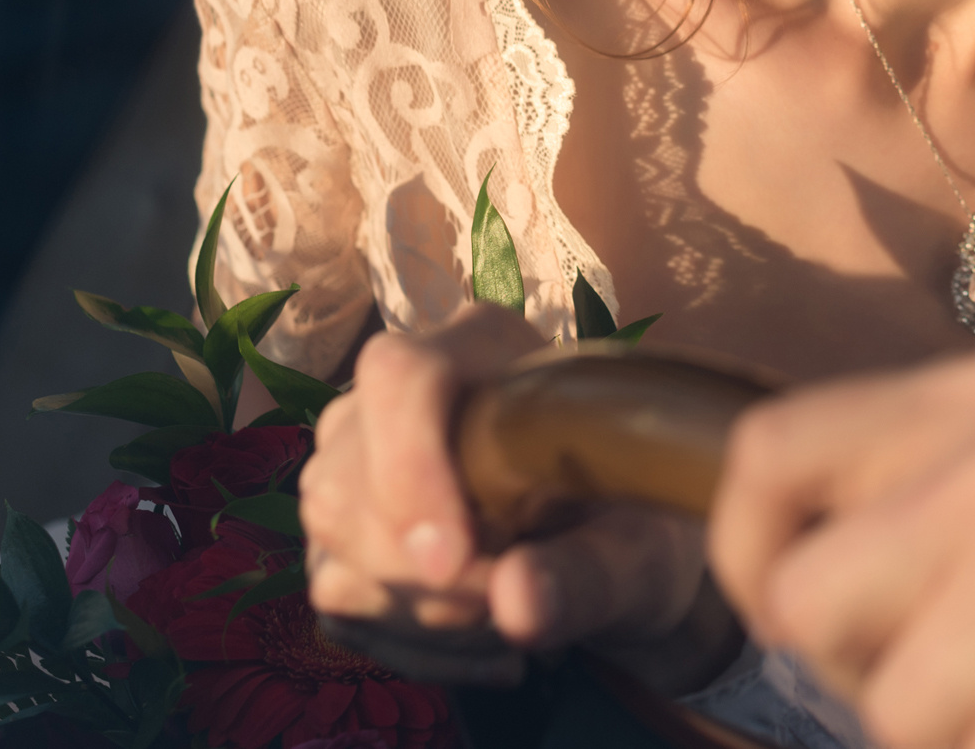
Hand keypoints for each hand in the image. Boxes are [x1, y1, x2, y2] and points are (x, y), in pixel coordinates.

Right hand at [300, 303, 707, 658]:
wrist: (617, 553)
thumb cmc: (636, 526)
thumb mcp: (642, 550)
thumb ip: (587, 573)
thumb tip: (517, 601)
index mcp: (487, 347)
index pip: (402, 376)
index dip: (408, 468)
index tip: (451, 564)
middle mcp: (403, 389)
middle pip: (348, 471)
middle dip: (416, 566)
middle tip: (504, 593)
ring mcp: (358, 450)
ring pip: (333, 531)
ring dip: (415, 600)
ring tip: (499, 601)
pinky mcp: (344, 518)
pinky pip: (336, 584)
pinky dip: (403, 628)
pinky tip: (470, 622)